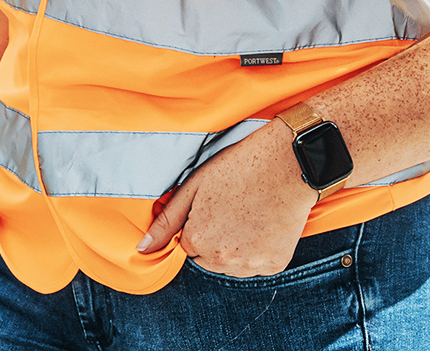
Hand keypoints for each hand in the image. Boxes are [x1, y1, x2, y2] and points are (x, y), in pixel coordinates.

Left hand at [136, 120, 316, 275]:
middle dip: (213, 238)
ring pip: (232, 264)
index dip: (198, 223)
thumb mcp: (194, 184)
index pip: (186, 246)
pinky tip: (262, 221)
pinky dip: (258, 249)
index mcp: (197, 240)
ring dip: (235, 246)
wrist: (286, 163)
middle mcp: (221, 260)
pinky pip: (256, 264)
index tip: (212, 205)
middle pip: (207, 258)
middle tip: (230, 206)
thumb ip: (167, 220)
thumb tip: (143, 249)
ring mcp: (249, 265)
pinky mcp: (274, 266)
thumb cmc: (238, 167)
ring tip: (247, 211)